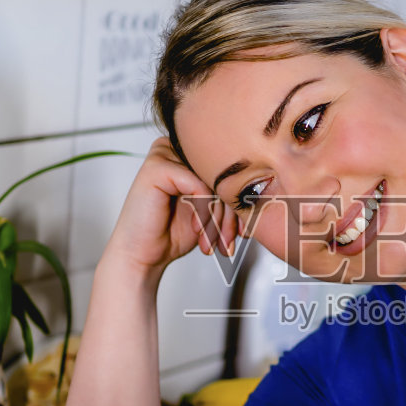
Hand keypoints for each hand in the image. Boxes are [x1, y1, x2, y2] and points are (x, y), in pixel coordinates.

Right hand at [104, 138, 240, 274]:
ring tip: (211, 240)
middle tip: (227, 241)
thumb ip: (228, 190)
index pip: (227, 170)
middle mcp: (174, 149)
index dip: (238, 202)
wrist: (143, 256)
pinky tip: (196, 228)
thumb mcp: (211, 209)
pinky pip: (199, 185)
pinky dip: (203, 212)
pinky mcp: (156, 167)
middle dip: (231, 214)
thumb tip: (262, 185)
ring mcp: (163, 155)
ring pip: (213, 181)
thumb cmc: (172, 233)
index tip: (243, 230)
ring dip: (218, 217)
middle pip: (221, 174)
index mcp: (187, 155)